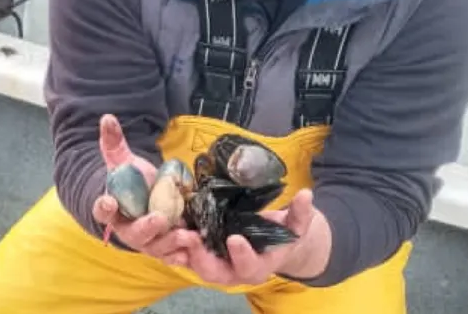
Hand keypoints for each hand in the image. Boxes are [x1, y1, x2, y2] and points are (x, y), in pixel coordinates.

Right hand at [90, 114, 187, 263]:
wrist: (146, 200)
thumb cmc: (133, 183)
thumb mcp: (123, 161)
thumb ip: (114, 142)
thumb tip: (107, 118)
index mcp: (113, 210)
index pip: (103, 211)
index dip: (104, 208)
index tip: (109, 202)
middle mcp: (128, 230)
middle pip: (134, 234)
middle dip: (146, 227)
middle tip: (159, 218)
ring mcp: (147, 242)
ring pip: (156, 247)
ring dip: (171, 243)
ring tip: (188, 236)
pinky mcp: (165, 248)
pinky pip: (172, 255)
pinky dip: (183, 254)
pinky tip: (193, 249)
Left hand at [165, 188, 331, 286]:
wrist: (267, 243)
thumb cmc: (279, 233)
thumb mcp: (293, 225)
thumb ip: (300, 213)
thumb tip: (307, 195)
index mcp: (257, 266)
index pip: (249, 266)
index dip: (242, 255)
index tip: (234, 238)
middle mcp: (232, 271)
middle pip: (214, 273)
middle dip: (201, 258)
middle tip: (191, 237)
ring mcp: (214, 264)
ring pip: (193, 265)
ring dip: (181, 251)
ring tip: (173, 232)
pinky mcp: (199, 254)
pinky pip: (182, 254)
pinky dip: (171, 245)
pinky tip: (161, 230)